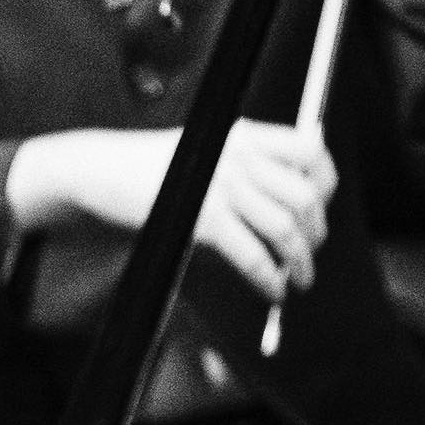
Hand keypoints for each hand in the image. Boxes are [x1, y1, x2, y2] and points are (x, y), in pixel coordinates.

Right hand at [9, 120, 336, 301]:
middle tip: (308, 251)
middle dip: (315, 232)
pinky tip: (273, 290)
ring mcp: (223, 188)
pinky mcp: (204, 219)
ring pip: (286, 230)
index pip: (311, 150)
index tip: (320, 206)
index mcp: (244, 134)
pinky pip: (254, 256)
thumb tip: (294, 194)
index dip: (325, 182)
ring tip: (299, 278)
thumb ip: (246, 159)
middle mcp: (240, 156)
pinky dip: (269, 279)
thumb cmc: (150, 165)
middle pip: (304, 197)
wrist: (99, 170)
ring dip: (300, 262)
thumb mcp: (205, 146)